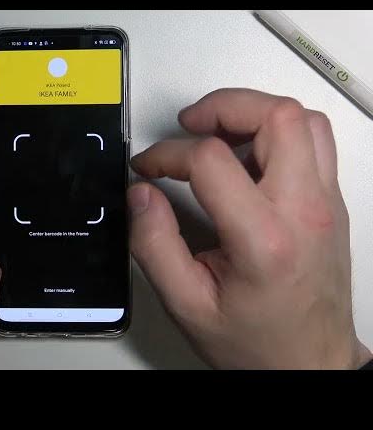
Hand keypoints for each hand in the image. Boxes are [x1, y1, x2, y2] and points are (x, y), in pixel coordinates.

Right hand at [128, 88, 371, 368]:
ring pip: (302, 120)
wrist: (309, 365)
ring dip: (254, 113)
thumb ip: (154, 245)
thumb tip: (142, 195)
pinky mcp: (330, 203)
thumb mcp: (186, 304)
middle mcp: (305, 211)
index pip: (213, 161)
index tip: (149, 167)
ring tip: (218, 133)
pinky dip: (276, 131)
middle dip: (223, 107)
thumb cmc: (256, 343)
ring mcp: (325, 203)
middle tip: (190, 124)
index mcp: (265, 240)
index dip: (168, 154)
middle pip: (276, 116)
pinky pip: (312, 141)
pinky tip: (247, 155)